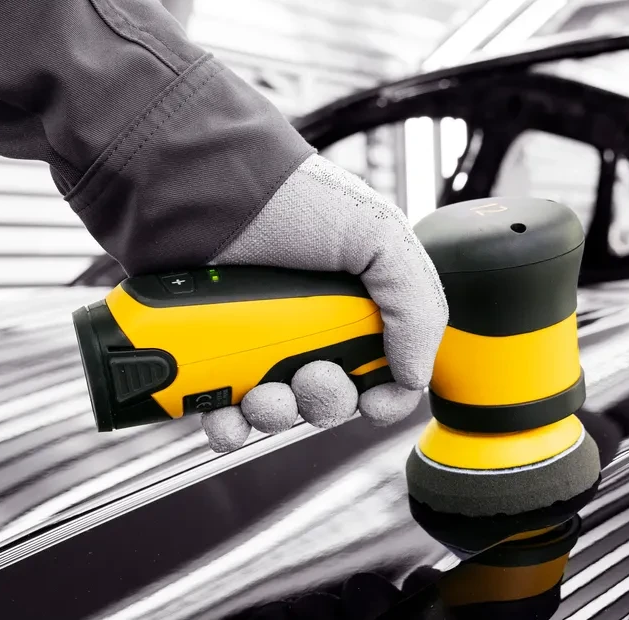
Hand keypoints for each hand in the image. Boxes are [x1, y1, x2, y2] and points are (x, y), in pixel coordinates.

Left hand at [200, 155, 447, 452]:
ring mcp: (263, 345)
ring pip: (280, 413)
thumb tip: (415, 377)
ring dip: (276, 416)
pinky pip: (226, 413)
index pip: (388, 375)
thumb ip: (416, 305)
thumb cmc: (296, 199)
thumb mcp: (381, 236)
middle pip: (333, 401)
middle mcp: (315, 332)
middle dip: (325, 402)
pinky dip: (228, 426)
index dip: (386, 397)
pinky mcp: (217, 355)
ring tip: (260, 393)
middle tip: (309, 374)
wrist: (211, 187)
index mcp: (360, 310)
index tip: (371, 399)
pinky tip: (225, 414)